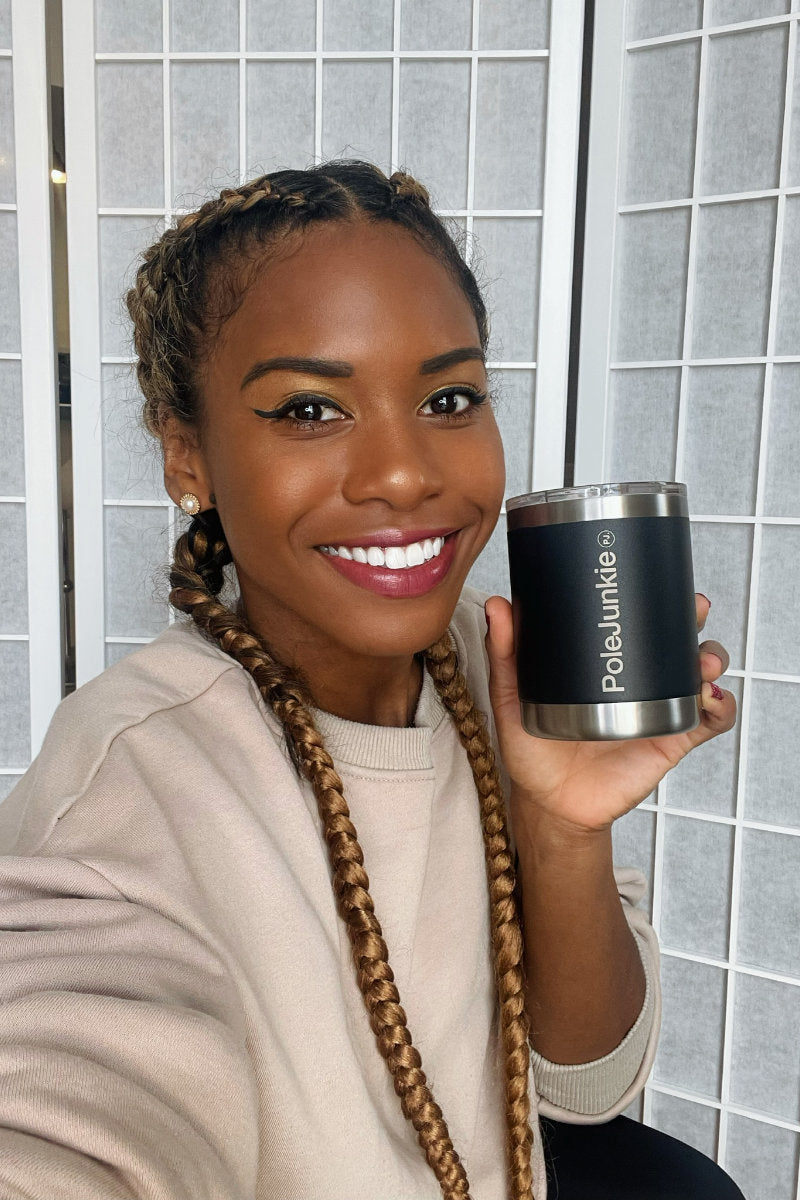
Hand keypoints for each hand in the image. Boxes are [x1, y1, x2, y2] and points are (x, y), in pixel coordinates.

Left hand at [485, 593, 736, 833]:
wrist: (549, 803)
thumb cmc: (532, 748)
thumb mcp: (513, 697)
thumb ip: (505, 654)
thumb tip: (497, 606)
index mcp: (603, 661)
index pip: (634, 618)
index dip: (653, 595)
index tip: (657, 578)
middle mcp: (636, 678)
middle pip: (675, 637)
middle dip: (691, 617)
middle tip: (693, 609)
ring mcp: (657, 707)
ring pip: (699, 674)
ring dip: (710, 659)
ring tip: (703, 663)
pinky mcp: (671, 740)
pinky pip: (708, 721)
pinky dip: (720, 707)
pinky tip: (711, 699)